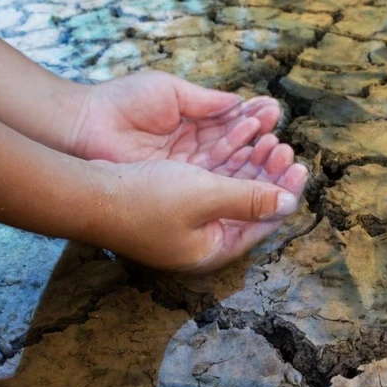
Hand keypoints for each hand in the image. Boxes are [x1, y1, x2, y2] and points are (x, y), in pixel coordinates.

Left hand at [68, 71, 282, 167]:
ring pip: (229, 169)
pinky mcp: (177, 188)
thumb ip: (206, 101)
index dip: (254, 120)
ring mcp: (186, 172)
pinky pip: (213, 184)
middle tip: (281, 139)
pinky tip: (255, 167)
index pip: (232, 125)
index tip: (274, 113)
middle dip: (261, 144)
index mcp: (192, 123)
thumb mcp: (170, 92)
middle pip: (236, 150)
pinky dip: (235, 177)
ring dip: (254, 161)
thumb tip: (240, 103)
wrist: (84, 126)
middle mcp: (193, 151)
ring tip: (275, 150)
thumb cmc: (121, 103)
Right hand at [92, 153, 307, 271]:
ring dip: (250, 163)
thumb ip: (250, 199)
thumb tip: (289, 203)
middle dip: (269, 174)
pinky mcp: (172, 202)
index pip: (263, 223)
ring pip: (231, 189)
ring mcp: (186, 223)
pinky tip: (238, 139)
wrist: (86, 192)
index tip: (301, 166)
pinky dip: (226, 161)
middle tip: (284, 147)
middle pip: (250, 205)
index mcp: (214, 249)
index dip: (285, 193)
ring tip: (267, 138)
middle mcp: (203, 239)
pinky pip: (211, 180)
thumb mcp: (205, 196)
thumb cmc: (144, 199)